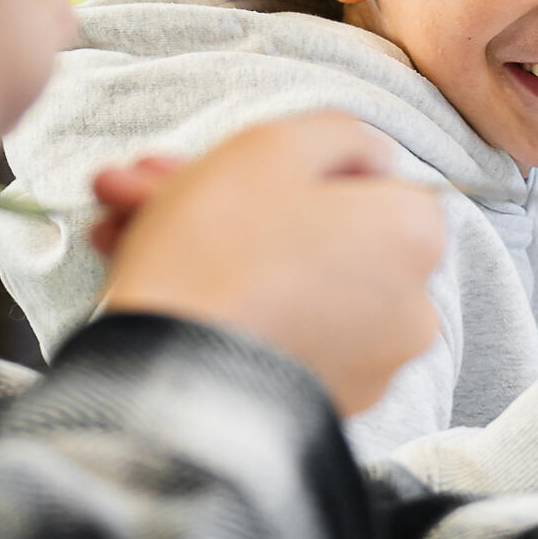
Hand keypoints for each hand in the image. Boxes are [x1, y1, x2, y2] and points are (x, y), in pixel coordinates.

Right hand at [101, 113, 444, 415]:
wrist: (173, 388)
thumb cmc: (221, 250)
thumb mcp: (274, 146)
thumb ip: (338, 132)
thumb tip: (369, 156)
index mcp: (416, 234)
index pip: (369, 179)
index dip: (296, 167)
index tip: (232, 167)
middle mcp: (413, 306)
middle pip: (319, 232)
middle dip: (230, 203)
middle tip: (152, 191)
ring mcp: (371, 364)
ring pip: (289, 281)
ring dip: (214, 250)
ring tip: (121, 230)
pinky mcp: (327, 406)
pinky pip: (280, 335)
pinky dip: (230, 307)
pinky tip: (148, 280)